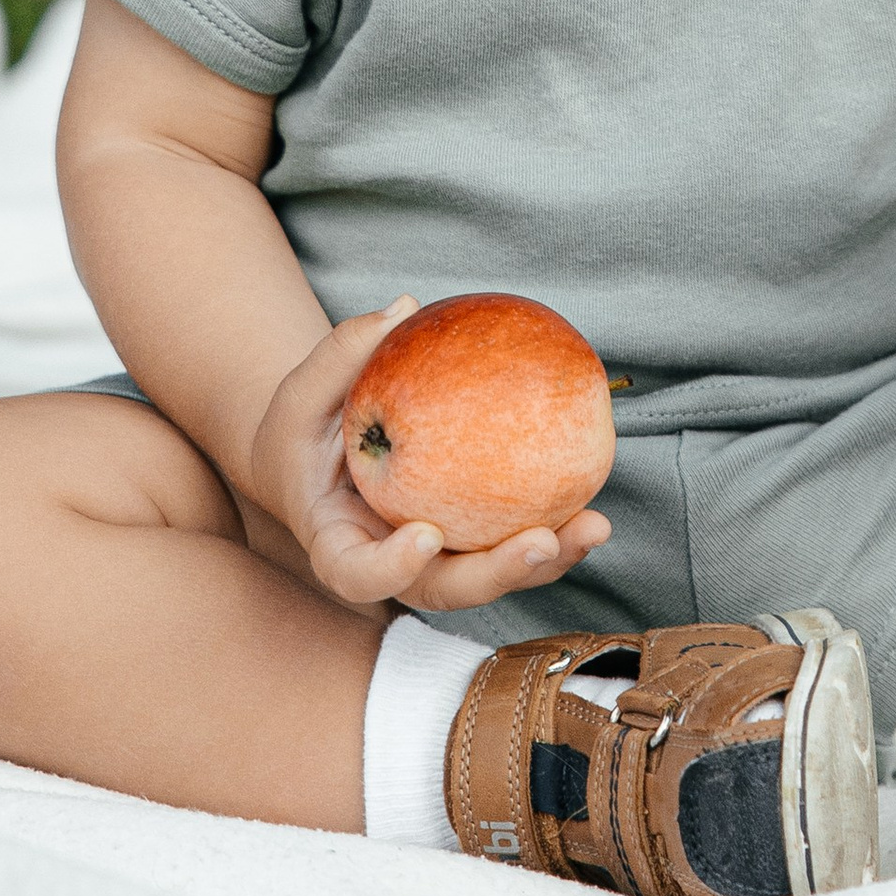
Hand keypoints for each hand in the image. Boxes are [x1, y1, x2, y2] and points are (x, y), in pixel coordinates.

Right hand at [244, 302, 612, 614]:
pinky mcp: (469, 543)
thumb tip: (404, 306)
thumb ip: (341, 354)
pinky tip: (592, 490)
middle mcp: (392, 568)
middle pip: (444, 590)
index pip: (357, 573)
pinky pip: (510, 537)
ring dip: (547, 559)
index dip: (391, 569)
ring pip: (492, 575)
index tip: (427, 535)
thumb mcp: (303, 392)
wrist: (317, 464)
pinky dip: (554, 522)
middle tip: (543, 542)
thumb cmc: (302, 429)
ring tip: (593, 525)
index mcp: (338, 545)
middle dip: (498, 574)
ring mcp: (436, 563)